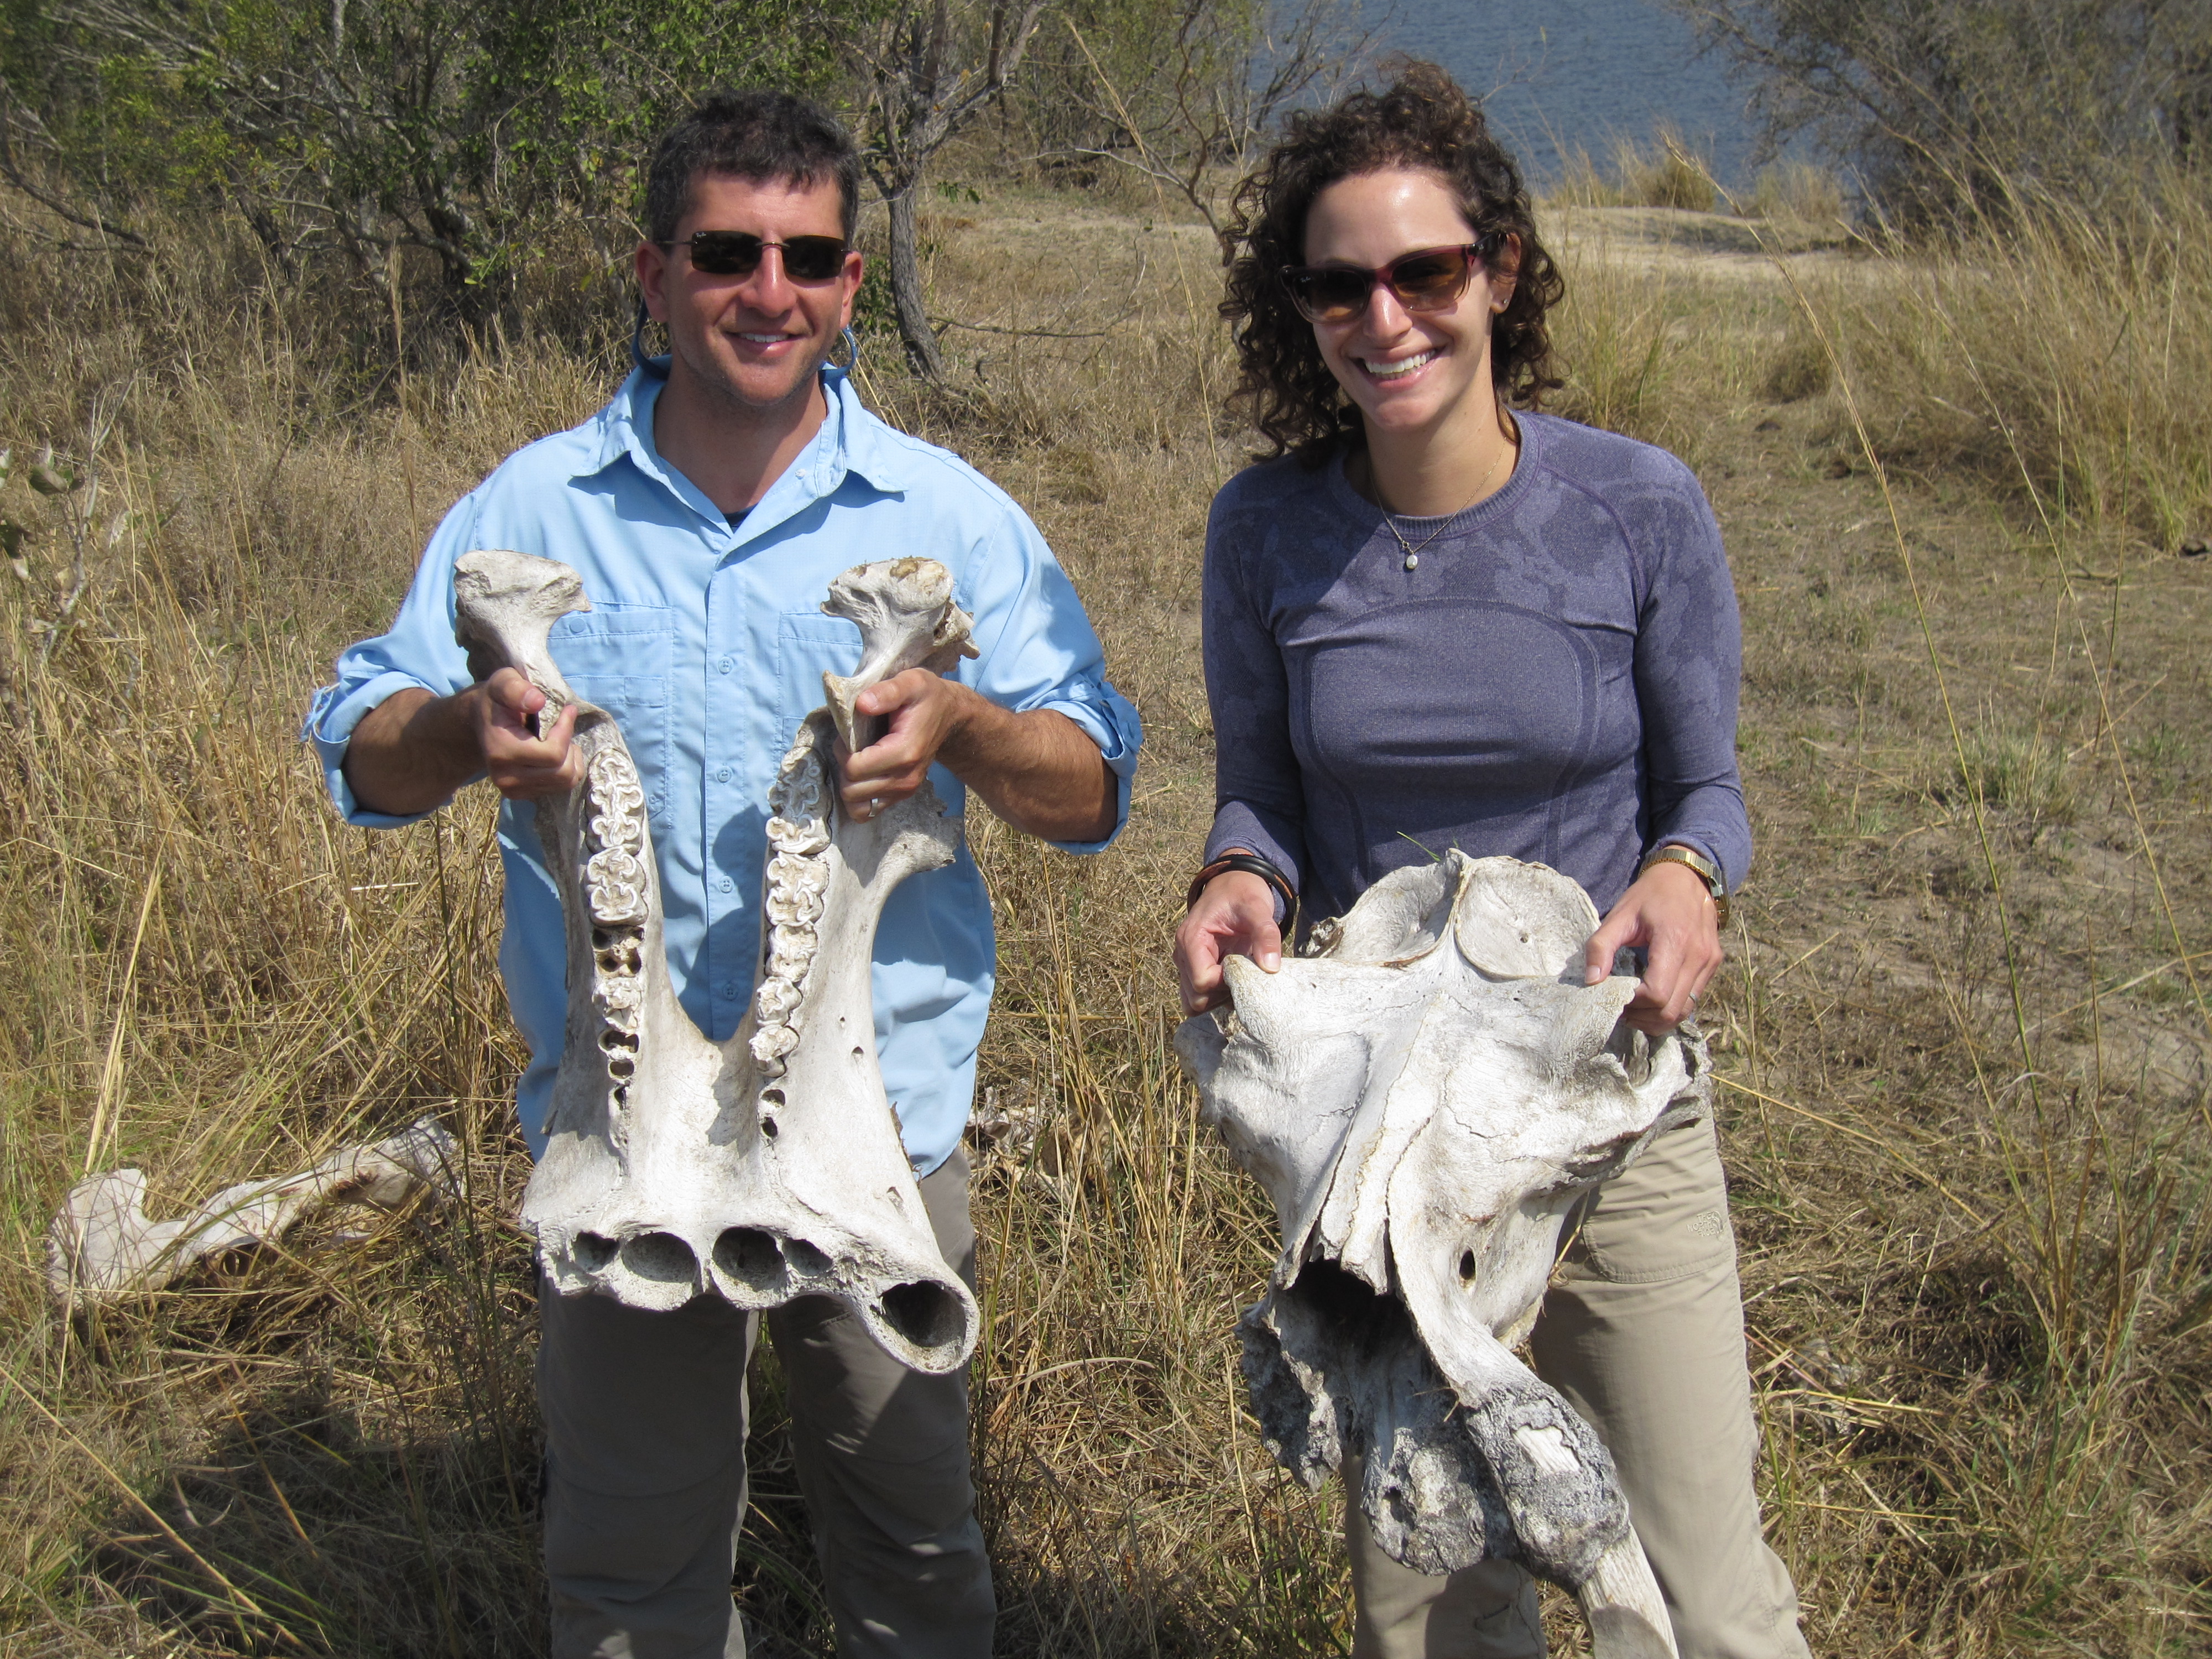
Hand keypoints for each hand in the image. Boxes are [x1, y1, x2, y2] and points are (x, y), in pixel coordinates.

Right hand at [469, 667, 583, 799]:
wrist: (480, 722)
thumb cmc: (497, 700)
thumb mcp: (503, 683)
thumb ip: (516, 689)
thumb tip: (537, 701)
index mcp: (501, 751)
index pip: (553, 754)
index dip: (566, 730)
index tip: (568, 710)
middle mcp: (505, 778)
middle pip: (562, 773)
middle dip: (570, 747)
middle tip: (563, 728)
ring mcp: (513, 790)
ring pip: (565, 782)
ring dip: (571, 759)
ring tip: (559, 740)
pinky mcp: (521, 795)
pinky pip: (560, 788)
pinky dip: (566, 769)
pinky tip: (554, 753)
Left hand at [834, 668, 973, 818]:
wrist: (949, 717)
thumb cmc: (926, 697)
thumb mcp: (910, 683)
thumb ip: (887, 691)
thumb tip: (862, 704)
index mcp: (904, 753)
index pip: (854, 769)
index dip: (843, 751)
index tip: (850, 735)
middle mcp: (905, 780)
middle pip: (852, 790)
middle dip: (844, 767)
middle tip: (853, 746)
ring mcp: (904, 792)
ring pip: (856, 804)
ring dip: (849, 782)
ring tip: (858, 759)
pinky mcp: (900, 797)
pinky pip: (867, 811)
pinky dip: (858, 795)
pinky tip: (863, 773)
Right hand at [1175, 870, 1282, 1014]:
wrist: (1234, 882)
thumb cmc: (1243, 893)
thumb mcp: (1257, 908)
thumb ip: (1265, 935)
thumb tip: (1271, 967)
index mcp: (1192, 938)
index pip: (1202, 982)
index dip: (1226, 983)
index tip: (1245, 966)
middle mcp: (1182, 953)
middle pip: (1196, 997)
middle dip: (1222, 994)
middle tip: (1244, 973)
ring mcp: (1186, 963)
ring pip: (1194, 1002)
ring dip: (1219, 998)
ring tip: (1239, 976)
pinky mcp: (1194, 968)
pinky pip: (1199, 996)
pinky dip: (1216, 996)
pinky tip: (1233, 979)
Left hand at [1581, 858, 1722, 1033]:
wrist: (1687, 876)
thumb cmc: (1651, 894)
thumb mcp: (1620, 915)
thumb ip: (1601, 946)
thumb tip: (1591, 980)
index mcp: (1674, 942)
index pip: (1656, 994)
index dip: (1633, 1003)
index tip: (1616, 993)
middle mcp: (1698, 956)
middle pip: (1671, 1011)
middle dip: (1643, 1017)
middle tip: (1622, 1009)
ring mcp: (1709, 962)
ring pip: (1685, 1011)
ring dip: (1658, 1018)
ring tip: (1636, 1009)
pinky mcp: (1712, 965)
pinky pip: (1693, 999)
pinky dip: (1672, 1007)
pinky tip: (1653, 999)